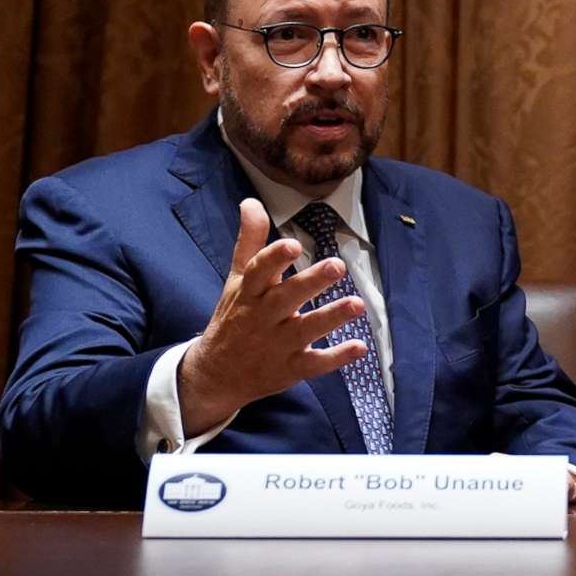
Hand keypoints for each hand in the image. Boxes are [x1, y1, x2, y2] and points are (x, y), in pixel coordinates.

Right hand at [176, 199, 368, 431]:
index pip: (259, 272)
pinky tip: (359, 347)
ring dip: (332, 317)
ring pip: (306, 330)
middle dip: (311, 282)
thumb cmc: (234, 317)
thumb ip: (250, 242)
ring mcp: (277, 345)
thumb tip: (250, 202)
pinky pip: (315, 364)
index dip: (275, 258)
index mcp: (249, 293)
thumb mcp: (237, 280)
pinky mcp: (290, 369)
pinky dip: (336, 357)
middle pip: (286, 298)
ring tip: (357, 304)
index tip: (293, 244)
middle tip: (337, 265)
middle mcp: (263, 317)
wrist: (215, 374)